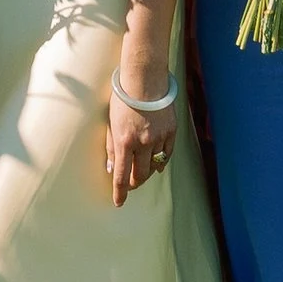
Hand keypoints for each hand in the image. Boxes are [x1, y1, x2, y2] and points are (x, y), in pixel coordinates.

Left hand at [105, 78, 178, 203]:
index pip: (121, 175)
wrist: (145, 79)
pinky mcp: (171, 132)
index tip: (118, 202)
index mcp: (124, 141)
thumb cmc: (123, 98)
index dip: (120, 192)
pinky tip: (156, 164)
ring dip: (146, 171)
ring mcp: (159, 138)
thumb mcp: (110, 122)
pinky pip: (166, 155)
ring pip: (154, 167)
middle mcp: (142, 142)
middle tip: (130, 184)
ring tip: (141, 171)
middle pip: (140, 175)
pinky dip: (160, 162)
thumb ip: (112, 147)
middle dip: (134, 183)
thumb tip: (112, 168)